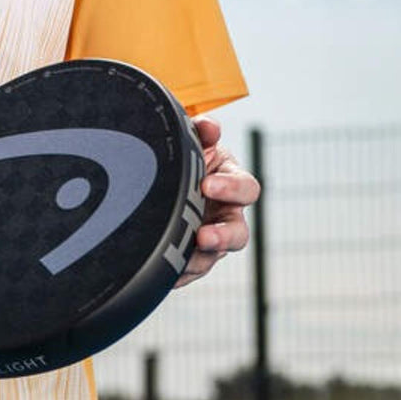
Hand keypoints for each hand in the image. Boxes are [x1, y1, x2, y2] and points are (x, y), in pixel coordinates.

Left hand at [173, 117, 259, 288]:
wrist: (154, 176)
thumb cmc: (182, 156)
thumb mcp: (192, 141)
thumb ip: (201, 132)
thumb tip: (210, 126)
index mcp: (231, 183)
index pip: (246, 189)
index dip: (231, 188)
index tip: (207, 184)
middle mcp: (225, 214)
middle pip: (238, 233)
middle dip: (223, 236)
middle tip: (203, 235)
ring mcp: (209, 238)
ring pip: (212, 258)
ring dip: (199, 260)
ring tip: (181, 261)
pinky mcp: (190, 257)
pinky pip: (188, 271)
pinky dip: (179, 273)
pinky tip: (166, 272)